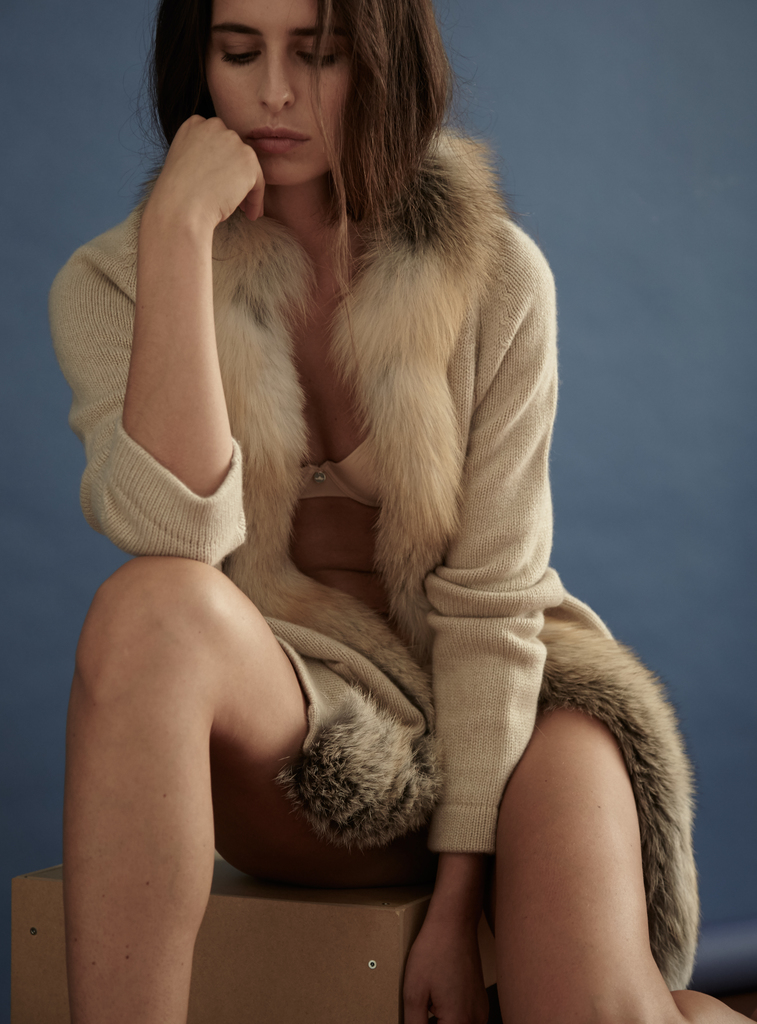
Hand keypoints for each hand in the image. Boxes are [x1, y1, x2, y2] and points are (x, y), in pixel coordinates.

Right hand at [146, 115, 264, 229]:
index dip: (219, 162)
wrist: (181, 208)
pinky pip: (258, 183)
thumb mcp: (183, 164)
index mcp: (194, 124)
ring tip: (242, 208)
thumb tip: (221, 167)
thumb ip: (201, 156)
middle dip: (234, 172)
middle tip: (231, 195)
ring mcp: (233, 141)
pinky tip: (251, 215)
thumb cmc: (178, 196)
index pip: (215, 140)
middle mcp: (214, 126)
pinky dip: (256, 200)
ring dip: (245, 187)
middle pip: (233, 150)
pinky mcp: (249, 160)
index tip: (218, 181)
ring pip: (247, 167)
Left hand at [403, 916, 489, 1023]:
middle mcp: (476, 1020)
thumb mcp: (414, 993)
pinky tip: (436, 1008)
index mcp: (459, 1021)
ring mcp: (481, 1010)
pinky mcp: (480, 1001)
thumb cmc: (434, 951)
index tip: (419, 1018)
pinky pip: (467, 1021)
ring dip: (443, 1023)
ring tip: (428, 1011)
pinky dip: (452, 1019)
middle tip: (423, 1011)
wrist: (454, 923)